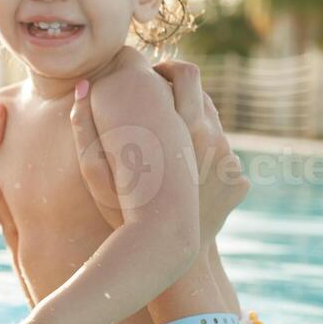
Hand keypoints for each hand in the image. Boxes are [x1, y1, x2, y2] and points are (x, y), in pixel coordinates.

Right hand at [71, 64, 247, 242]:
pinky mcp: (240, 181)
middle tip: (160, 104)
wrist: (166, 254)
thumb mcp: (94, 172)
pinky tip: (187, 175)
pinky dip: (206, 161)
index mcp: (185, 125)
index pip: (187, 73)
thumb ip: (83, 127)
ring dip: (196, 128)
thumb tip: (81, 86)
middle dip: (183, 96)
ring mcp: (232, 160)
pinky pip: (224, 160)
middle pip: (205, 98)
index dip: (169, 69)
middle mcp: (215, 137)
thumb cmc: (123, 213)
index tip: (153, 75)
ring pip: (216, 128)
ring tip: (170, 145)